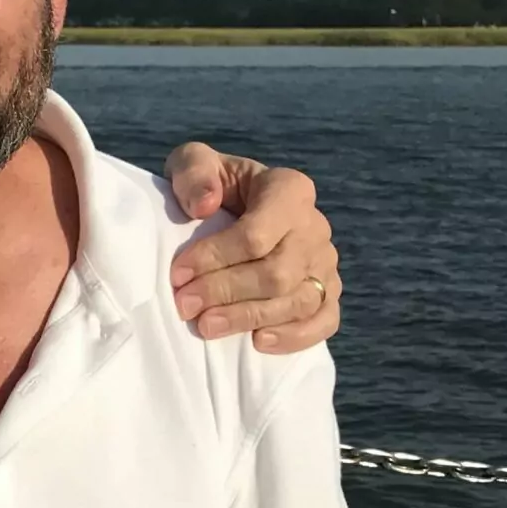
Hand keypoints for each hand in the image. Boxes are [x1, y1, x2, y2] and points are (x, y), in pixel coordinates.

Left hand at [164, 146, 340, 353]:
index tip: (178, 274)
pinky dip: (294, 336)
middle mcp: (315, 227)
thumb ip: (194, 172)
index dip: (215, 258)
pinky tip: (258, 341)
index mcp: (289, 190)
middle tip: (185, 305)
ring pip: (298, 301)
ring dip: (248, 318)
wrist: (234, 210)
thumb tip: (204, 204)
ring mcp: (325, 263)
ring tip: (207, 326)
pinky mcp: (328, 293)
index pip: (257, 234)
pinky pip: (324, 320)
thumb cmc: (212, 189)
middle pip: (277, 273)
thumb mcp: (194, 166)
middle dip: (226, 292)